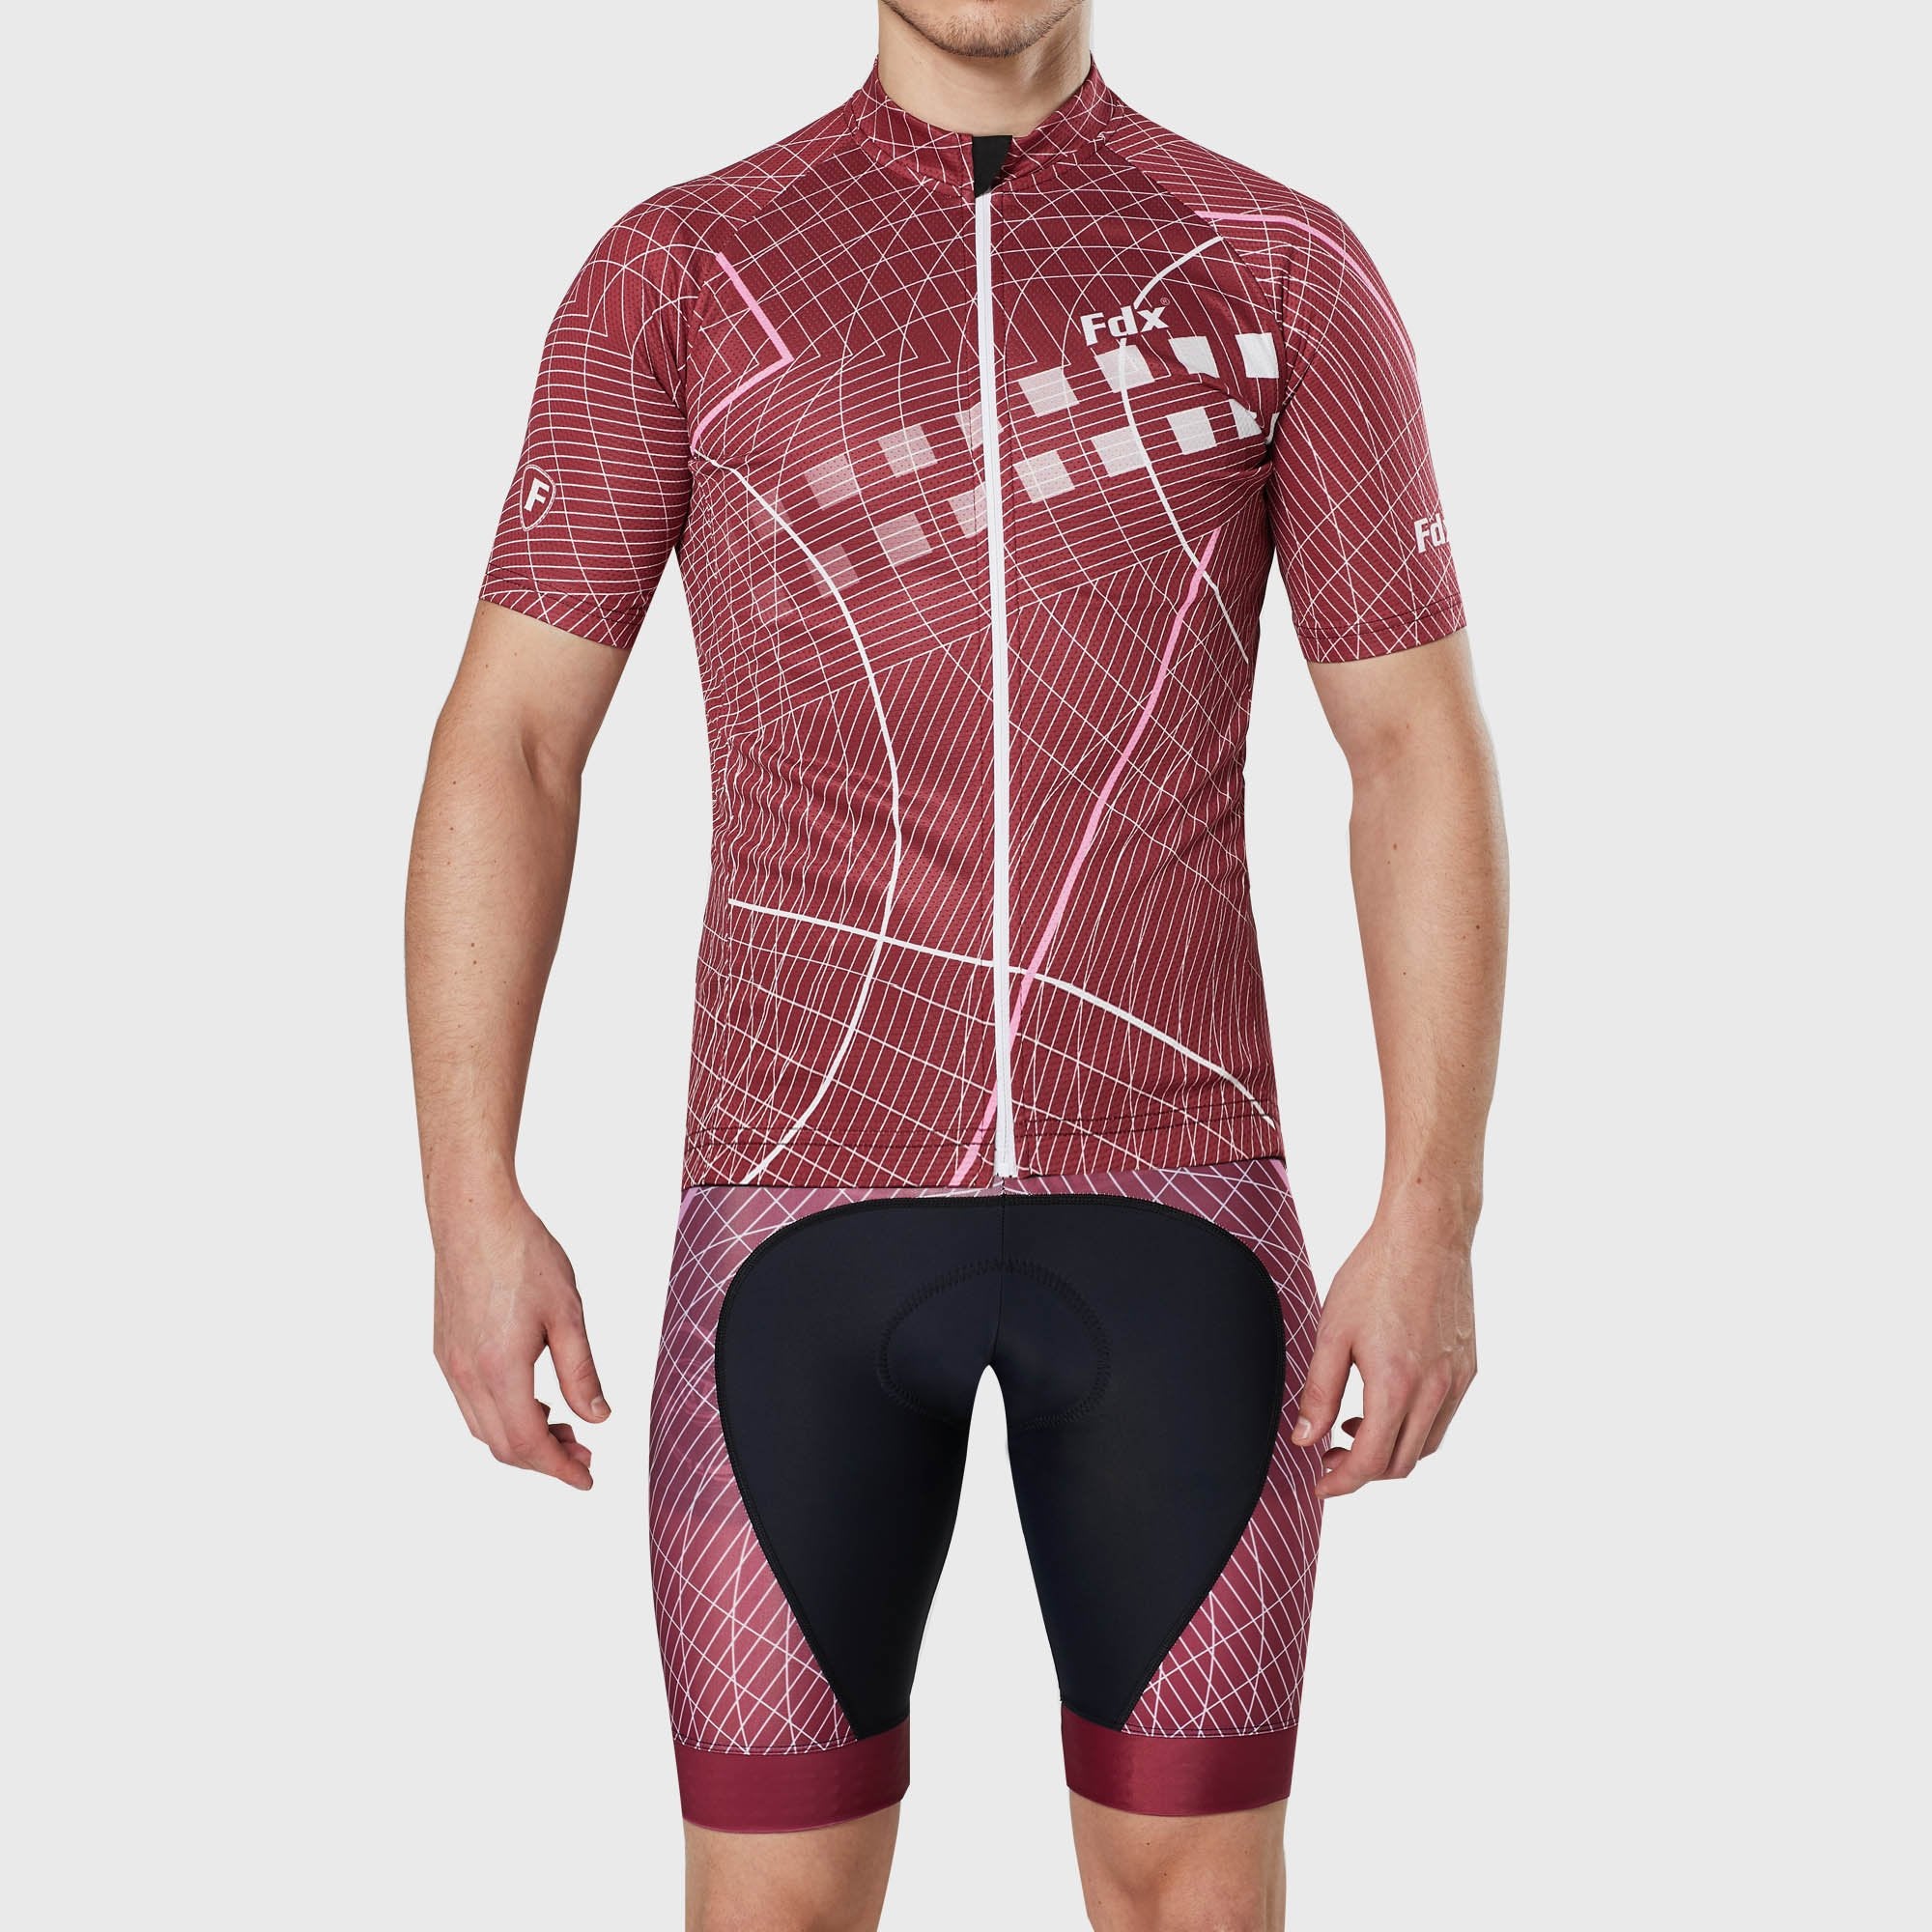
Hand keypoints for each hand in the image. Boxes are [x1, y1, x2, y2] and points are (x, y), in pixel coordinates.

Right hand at [432, 1194, 608, 1489]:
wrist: (473, 1216)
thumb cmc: (523, 1255)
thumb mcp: (566, 1315)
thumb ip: (581, 1373)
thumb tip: (597, 1418)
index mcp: (499, 1370)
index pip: (528, 1444)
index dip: (559, 1468)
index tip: (586, 1479)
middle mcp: (465, 1375)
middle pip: (502, 1445)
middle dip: (544, 1459)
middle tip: (584, 1453)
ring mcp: (449, 1364)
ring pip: (483, 1427)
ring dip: (521, 1438)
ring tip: (562, 1428)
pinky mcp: (444, 1349)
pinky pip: (470, 1403)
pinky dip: (502, 1416)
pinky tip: (531, 1400)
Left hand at [1291, 1215, 1476, 1498]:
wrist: (1426, 1235)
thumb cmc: (1375, 1275)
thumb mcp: (1332, 1333)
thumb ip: (1318, 1392)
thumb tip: (1306, 1439)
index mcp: (1396, 1385)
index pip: (1369, 1462)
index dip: (1341, 1482)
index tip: (1320, 1483)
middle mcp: (1434, 1391)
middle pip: (1399, 1463)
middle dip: (1362, 1471)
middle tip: (1329, 1456)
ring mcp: (1457, 1381)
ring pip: (1425, 1445)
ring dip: (1390, 1451)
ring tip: (1353, 1427)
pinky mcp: (1468, 1367)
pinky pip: (1443, 1418)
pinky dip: (1415, 1427)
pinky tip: (1388, 1402)